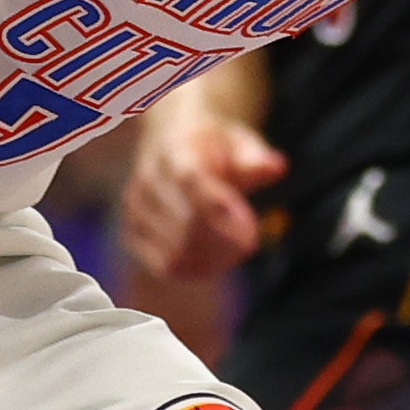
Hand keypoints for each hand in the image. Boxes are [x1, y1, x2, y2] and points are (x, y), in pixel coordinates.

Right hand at [117, 109, 285, 279]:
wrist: (170, 142)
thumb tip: (277, 167)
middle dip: (225, 240)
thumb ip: (254, 158)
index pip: (190, 180)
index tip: (251, 226)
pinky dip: (195, 269)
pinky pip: (165, 265)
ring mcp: (136, 208)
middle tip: (251, 241)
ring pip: (176, 249)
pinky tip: (216, 261)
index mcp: (173, 150)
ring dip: (214, 258)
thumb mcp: (237, 140)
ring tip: (236, 249)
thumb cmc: (212, 145)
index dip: (218, 207)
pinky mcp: (132, 232)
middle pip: (185, 222)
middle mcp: (148, 179)